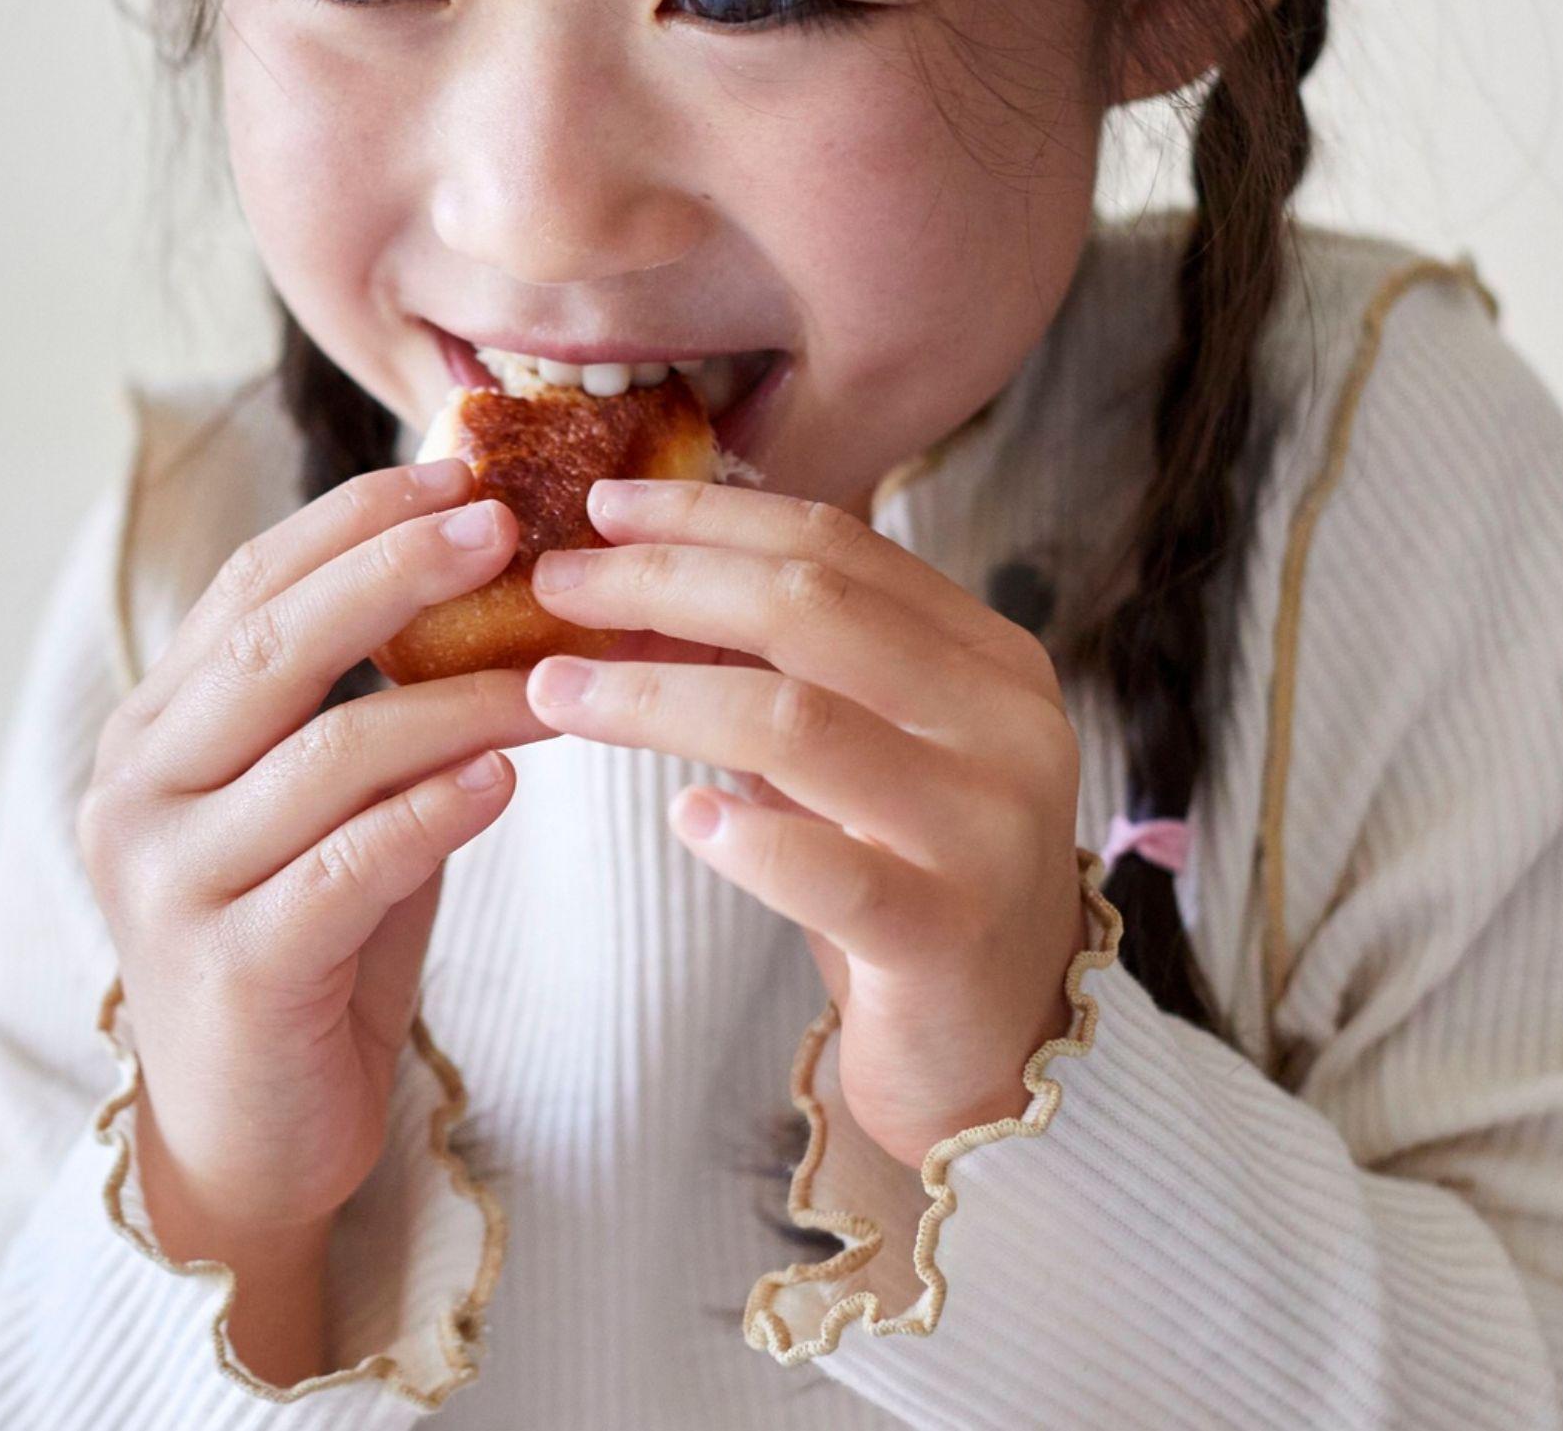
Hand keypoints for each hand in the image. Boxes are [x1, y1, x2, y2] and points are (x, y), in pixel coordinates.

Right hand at [75, 458, 544, 1374]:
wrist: (247, 1142)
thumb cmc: (307, 955)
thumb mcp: (325, 809)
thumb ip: (367, 708)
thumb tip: (487, 574)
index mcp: (153, 732)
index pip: (249, 588)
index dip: (356, 524)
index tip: (464, 474)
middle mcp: (136, 791)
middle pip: (272, 645)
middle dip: (396, 571)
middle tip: (506, 524)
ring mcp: (172, 882)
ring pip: (327, 754)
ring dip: (458, 701)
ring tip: (559, 671)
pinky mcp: (233, 970)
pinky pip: (349, 865)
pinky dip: (436, 811)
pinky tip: (508, 779)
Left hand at [521, 479, 1091, 1167]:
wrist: (1001, 1055)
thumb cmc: (907, 882)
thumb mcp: (867, 749)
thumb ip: (793, 665)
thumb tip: (635, 572)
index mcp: (990, 659)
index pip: (838, 546)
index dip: (708, 516)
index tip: (600, 507)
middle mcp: (1007, 727)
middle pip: (811, 609)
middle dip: (664, 582)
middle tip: (555, 584)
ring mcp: (988, 832)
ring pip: (798, 722)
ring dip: (655, 696)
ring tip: (555, 691)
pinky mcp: (948, 937)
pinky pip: (829, 872)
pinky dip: (744, 836)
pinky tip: (678, 817)